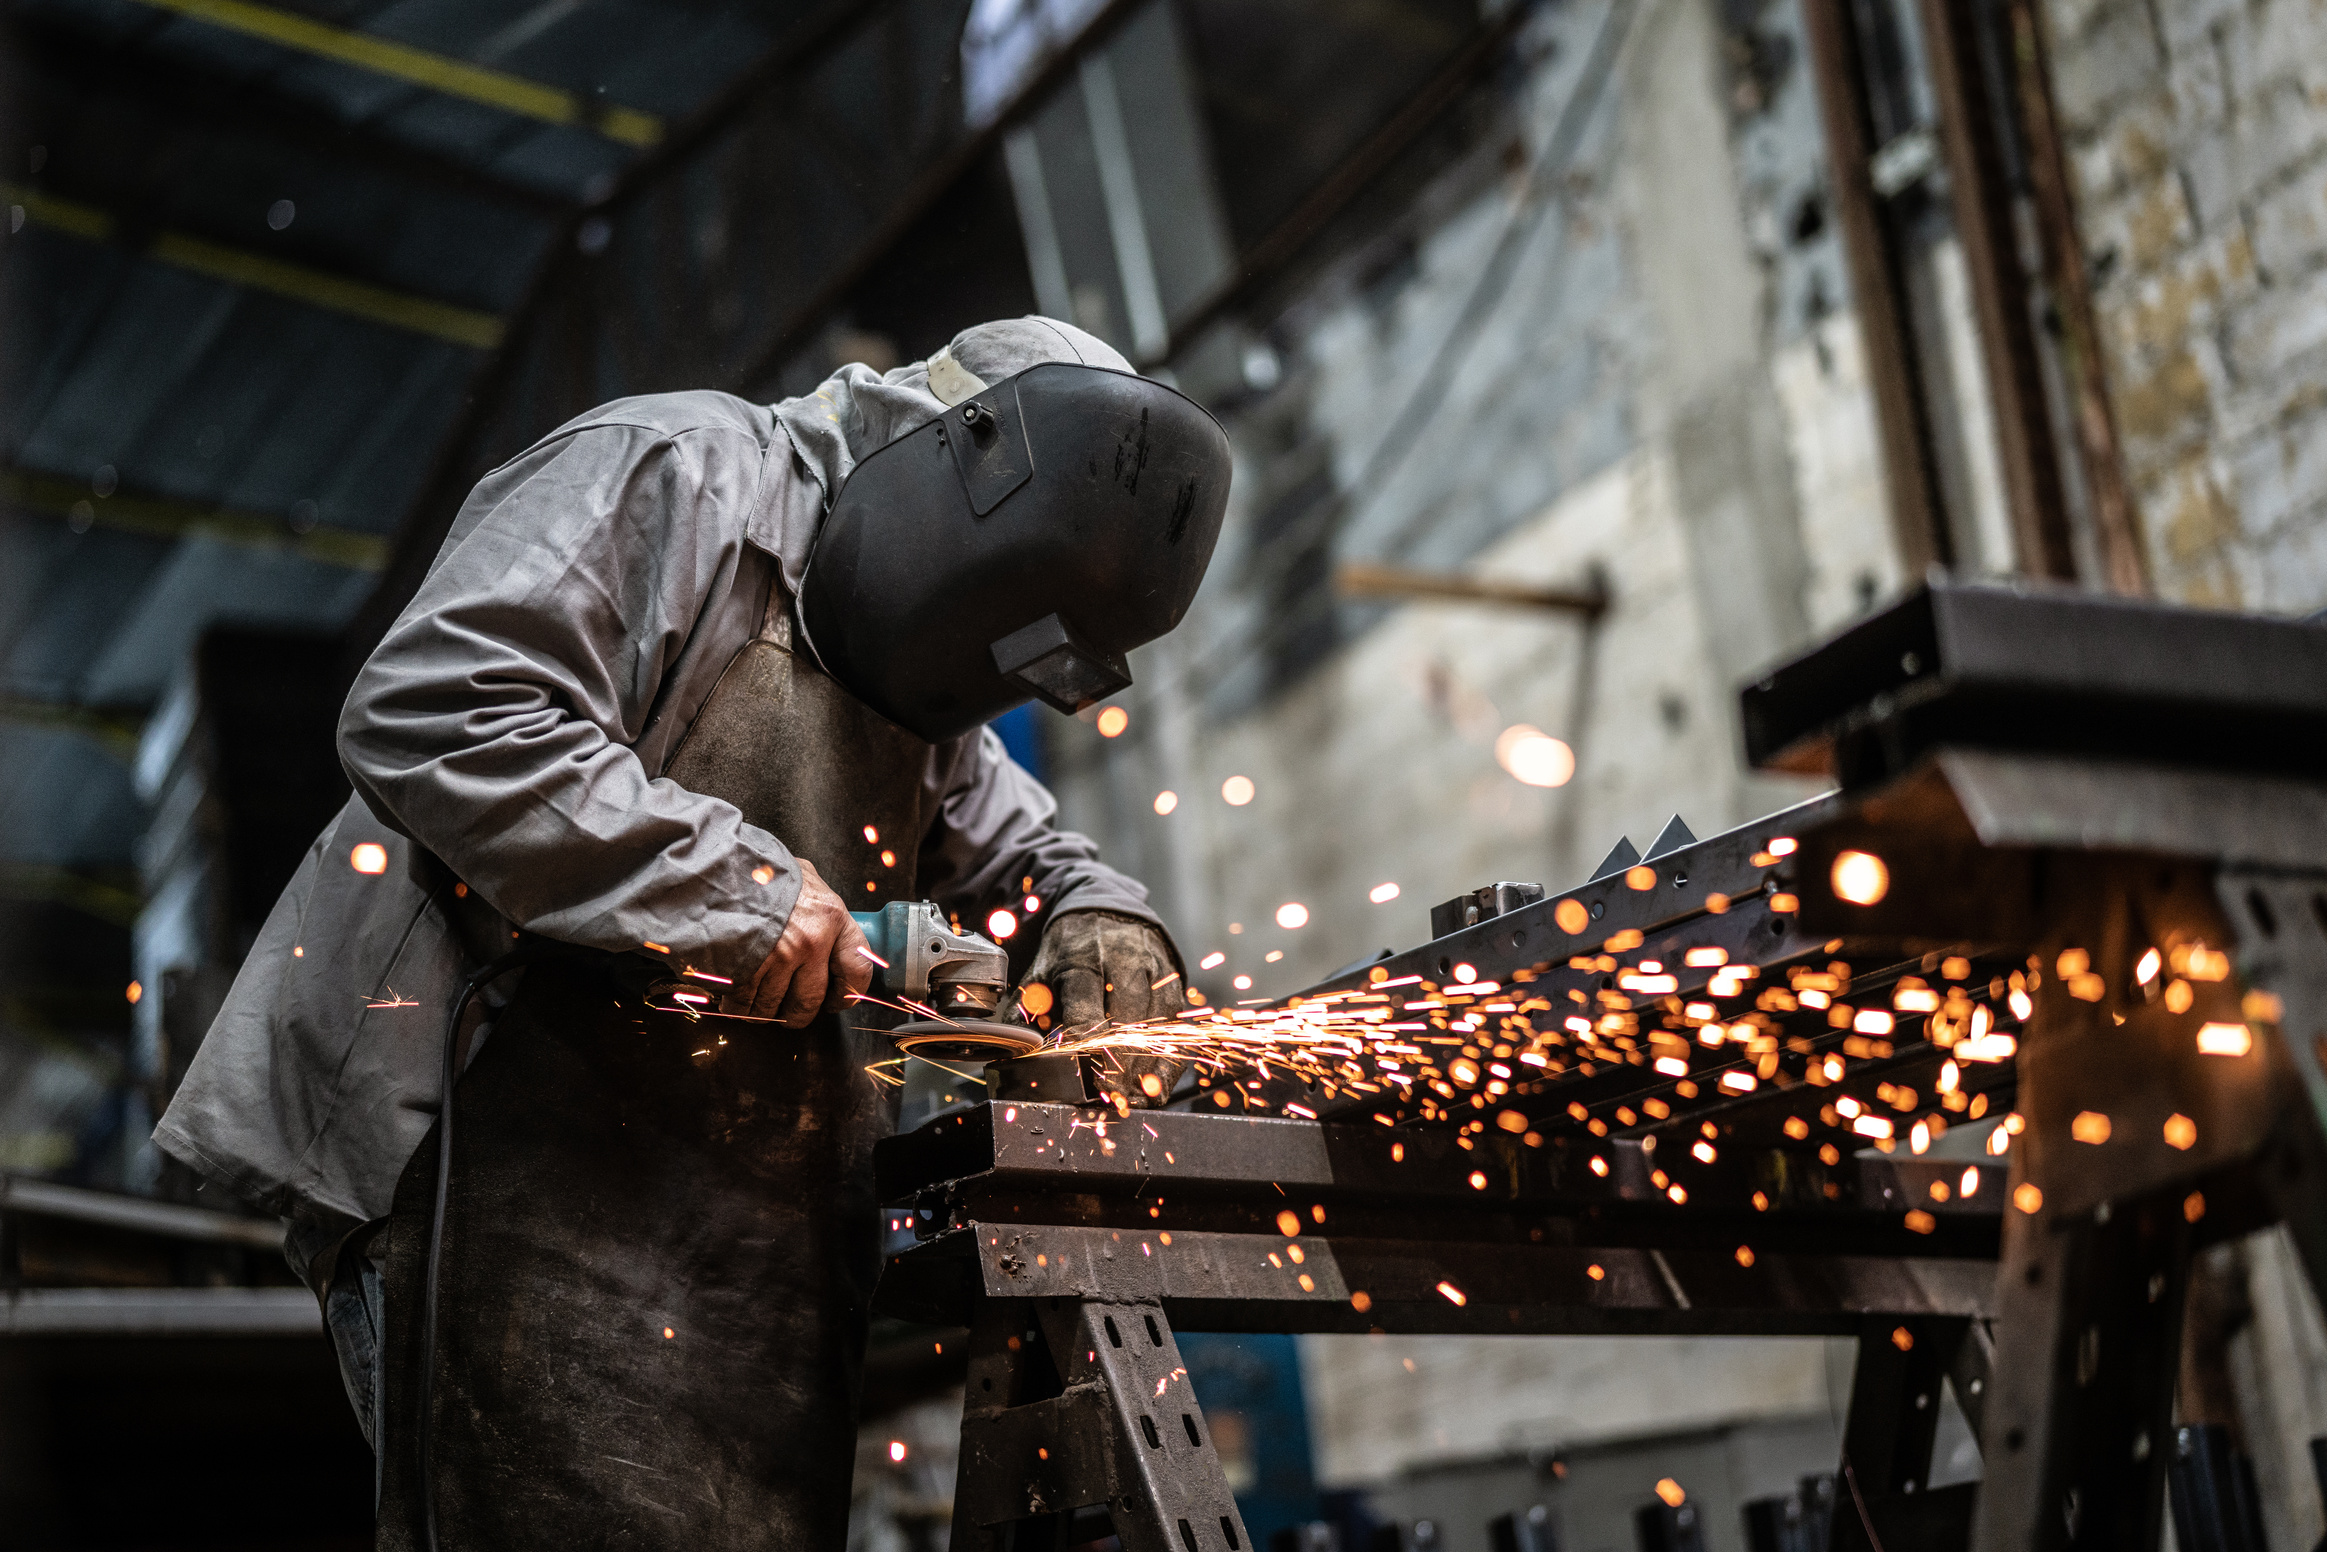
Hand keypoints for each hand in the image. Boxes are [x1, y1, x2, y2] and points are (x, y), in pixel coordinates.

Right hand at [727, 860, 872, 1025]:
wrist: (714, 866)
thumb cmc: (758, 870)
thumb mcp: (802, 878)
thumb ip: (818, 907)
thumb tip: (828, 926)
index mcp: (831, 917)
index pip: (858, 969)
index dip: (848, 994)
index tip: (837, 1000)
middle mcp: (810, 942)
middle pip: (811, 1001)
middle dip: (799, 1014)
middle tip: (791, 1011)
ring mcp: (776, 959)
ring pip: (774, 1008)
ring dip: (765, 1011)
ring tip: (757, 999)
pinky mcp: (744, 971)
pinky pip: (744, 1007)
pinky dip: (738, 1008)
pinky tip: (735, 995)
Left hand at [1017, 911, 1186, 1106]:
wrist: (1107, 908)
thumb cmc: (1071, 948)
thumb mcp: (1041, 969)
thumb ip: (1026, 1009)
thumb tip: (1015, 1047)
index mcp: (1083, 959)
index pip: (1085, 1004)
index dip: (1085, 1042)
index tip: (1084, 1072)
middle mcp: (1123, 962)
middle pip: (1126, 1017)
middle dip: (1120, 1061)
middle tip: (1110, 1094)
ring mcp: (1153, 972)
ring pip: (1156, 1025)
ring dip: (1145, 1067)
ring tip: (1132, 1097)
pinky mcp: (1173, 984)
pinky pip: (1175, 1028)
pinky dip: (1168, 1061)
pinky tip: (1157, 1086)